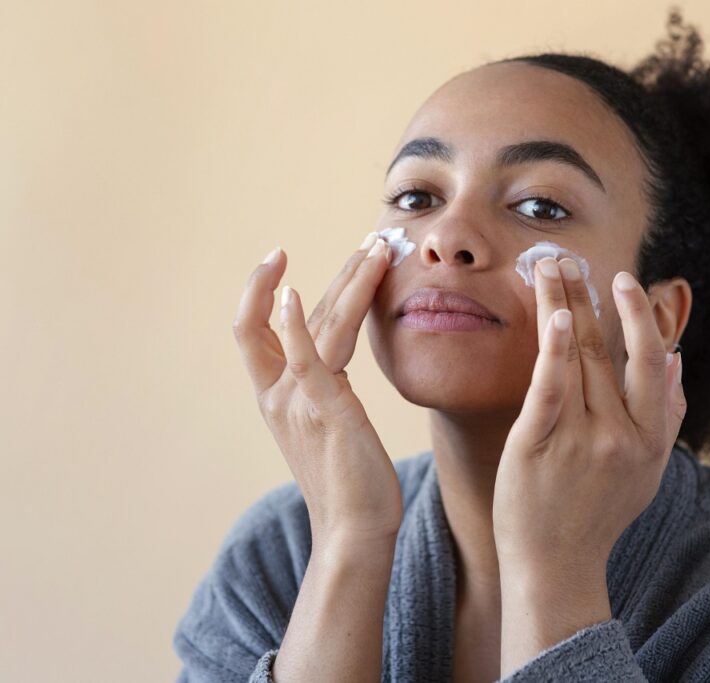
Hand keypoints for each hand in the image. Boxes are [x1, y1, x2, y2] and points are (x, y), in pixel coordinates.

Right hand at [232, 235, 402, 553]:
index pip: (251, 328)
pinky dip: (296, 324)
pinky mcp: (326, 412)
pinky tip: (294, 293)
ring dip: (349, 280)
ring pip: (318, 324)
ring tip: (377, 248)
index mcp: (276, 395)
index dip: (258, 289)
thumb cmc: (348, 478)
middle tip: (369, 239)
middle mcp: (279, 394)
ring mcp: (299, 402)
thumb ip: (324, 384)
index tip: (277, 257)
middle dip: (334, 272)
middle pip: (291, 315)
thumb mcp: (329, 421)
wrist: (355, 529)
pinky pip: (307, 359)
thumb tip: (334, 355)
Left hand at [493, 256, 685, 578]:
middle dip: (591, 297)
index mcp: (651, 439)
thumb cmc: (599, 514)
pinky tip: (555, 314)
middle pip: (609, 350)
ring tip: (546, 267)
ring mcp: (580, 440)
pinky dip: (554, 348)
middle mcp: (621, 436)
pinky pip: (549, 388)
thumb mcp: (648, 470)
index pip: (653, 363)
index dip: (641, 317)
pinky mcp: (538, 445)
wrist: (556, 566)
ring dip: (562, 304)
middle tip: (572, 258)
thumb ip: (668, 416)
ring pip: (577, 357)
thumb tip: (681, 359)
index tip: (624, 282)